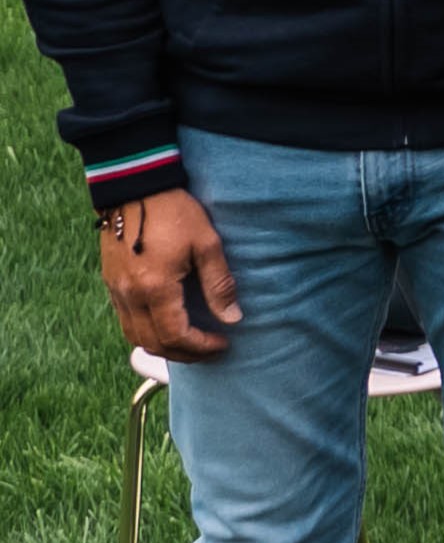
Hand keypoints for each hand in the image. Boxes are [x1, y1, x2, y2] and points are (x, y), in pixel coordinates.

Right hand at [98, 189, 235, 360]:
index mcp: (155, 288)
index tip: (223, 343)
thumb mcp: (207, 244)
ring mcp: (116, 290)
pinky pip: (125, 321)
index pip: (176, 335)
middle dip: (184, 354)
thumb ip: (219, 284)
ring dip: (163, 346)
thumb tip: (233, 318)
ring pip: (134, 336)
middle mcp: (130, 295)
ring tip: (191, 343)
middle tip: (210, 350)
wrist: (134, 188)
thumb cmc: (174, 212)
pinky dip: (146, 331)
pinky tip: (167, 324)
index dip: (201, 346)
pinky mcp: (111, 283)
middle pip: (153, 343)